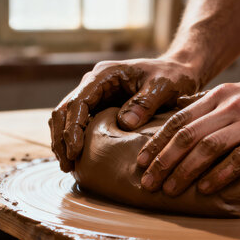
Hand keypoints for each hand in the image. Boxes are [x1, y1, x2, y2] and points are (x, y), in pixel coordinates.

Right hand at [49, 58, 198, 171]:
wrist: (177, 72)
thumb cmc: (172, 77)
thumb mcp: (163, 87)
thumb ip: (144, 103)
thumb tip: (123, 123)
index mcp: (104, 75)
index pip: (78, 102)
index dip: (73, 128)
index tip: (75, 152)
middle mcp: (94, 84)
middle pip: (64, 110)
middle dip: (61, 138)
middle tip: (66, 165)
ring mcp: (95, 95)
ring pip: (67, 118)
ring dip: (63, 141)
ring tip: (68, 167)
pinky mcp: (100, 107)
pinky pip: (79, 123)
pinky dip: (74, 140)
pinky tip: (77, 159)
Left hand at [136, 77, 239, 195]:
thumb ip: (213, 106)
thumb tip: (183, 120)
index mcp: (221, 95)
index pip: (179, 120)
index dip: (157, 143)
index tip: (140, 163)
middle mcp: (232, 106)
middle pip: (188, 136)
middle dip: (163, 161)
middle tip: (147, 183)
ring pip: (208, 147)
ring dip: (185, 171)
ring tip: (170, 190)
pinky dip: (220, 175)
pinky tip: (205, 188)